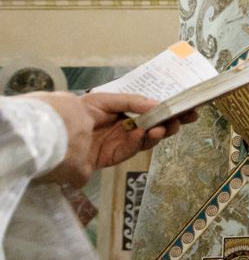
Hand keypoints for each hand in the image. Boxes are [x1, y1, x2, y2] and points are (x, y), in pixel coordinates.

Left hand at [32, 91, 191, 186]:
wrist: (51, 135)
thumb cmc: (75, 111)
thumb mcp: (104, 100)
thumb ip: (132, 103)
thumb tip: (157, 105)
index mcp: (116, 111)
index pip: (146, 109)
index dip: (166, 108)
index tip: (187, 107)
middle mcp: (118, 126)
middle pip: (150, 125)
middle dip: (169, 122)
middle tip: (187, 119)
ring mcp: (115, 143)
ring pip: (144, 139)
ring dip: (158, 133)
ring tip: (168, 128)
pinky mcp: (110, 158)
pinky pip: (129, 149)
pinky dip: (138, 142)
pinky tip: (145, 134)